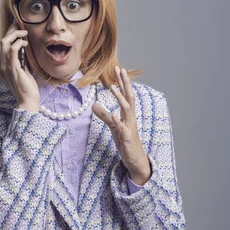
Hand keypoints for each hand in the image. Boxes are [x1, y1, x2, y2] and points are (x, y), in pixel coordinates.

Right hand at [0, 21, 39, 111]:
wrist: (27, 101)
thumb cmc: (27, 88)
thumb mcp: (22, 71)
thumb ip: (20, 61)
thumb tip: (23, 49)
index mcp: (1, 67)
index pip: (2, 47)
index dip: (9, 35)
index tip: (17, 28)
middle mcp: (1, 66)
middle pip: (2, 42)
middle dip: (11, 31)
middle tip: (19, 24)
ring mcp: (5, 67)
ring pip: (4, 43)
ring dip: (14, 34)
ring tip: (24, 32)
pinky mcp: (13, 69)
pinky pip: (12, 50)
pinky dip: (18, 43)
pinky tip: (25, 42)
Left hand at [92, 66, 151, 184]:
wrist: (135, 160)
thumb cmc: (126, 142)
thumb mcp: (113, 127)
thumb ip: (104, 116)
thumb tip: (94, 105)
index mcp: (128, 115)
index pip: (126, 94)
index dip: (122, 82)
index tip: (119, 69)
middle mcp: (131, 118)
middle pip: (129, 96)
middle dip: (124, 83)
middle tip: (120, 69)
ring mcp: (130, 127)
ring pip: (127, 109)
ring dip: (120, 97)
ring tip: (112, 87)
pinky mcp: (127, 138)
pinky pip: (123, 128)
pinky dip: (118, 121)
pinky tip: (113, 115)